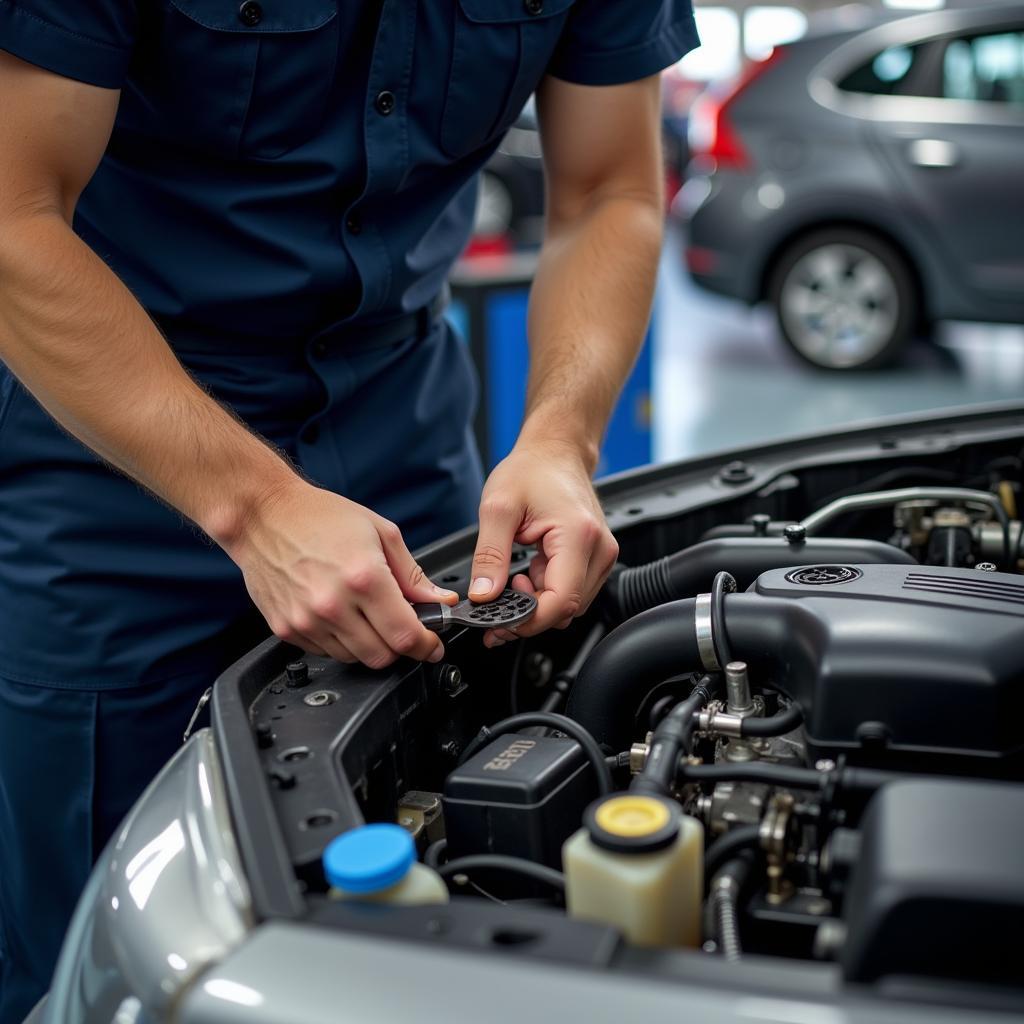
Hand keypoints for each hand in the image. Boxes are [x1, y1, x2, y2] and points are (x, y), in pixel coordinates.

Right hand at [227, 479, 457, 667]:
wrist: (263, 514)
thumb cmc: (319, 516)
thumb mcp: (380, 533)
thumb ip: (413, 574)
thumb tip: (439, 600)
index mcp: (364, 578)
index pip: (405, 635)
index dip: (426, 646)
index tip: (431, 645)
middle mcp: (334, 604)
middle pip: (381, 656)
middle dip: (399, 647)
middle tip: (401, 629)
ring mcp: (307, 620)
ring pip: (354, 659)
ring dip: (369, 645)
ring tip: (365, 615)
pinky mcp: (286, 628)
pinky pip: (324, 652)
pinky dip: (340, 642)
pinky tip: (339, 615)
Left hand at [469, 441, 618, 645]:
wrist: (555, 451)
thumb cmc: (531, 470)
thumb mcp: (497, 509)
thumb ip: (489, 556)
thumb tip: (483, 595)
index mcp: (578, 536)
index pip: (561, 601)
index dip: (528, 619)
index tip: (500, 620)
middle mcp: (599, 549)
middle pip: (567, 609)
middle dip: (529, 613)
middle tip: (498, 595)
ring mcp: (602, 554)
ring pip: (570, 605)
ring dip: (538, 602)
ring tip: (515, 574)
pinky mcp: (597, 557)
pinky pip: (573, 591)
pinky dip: (547, 590)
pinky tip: (530, 570)